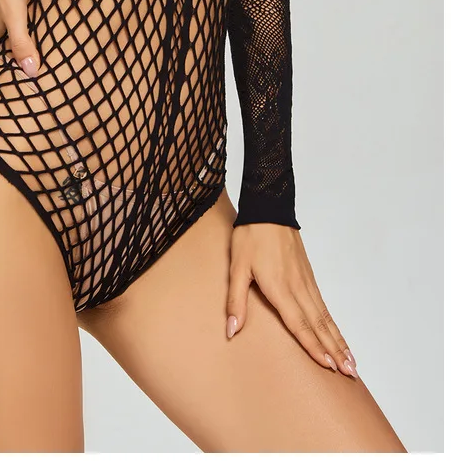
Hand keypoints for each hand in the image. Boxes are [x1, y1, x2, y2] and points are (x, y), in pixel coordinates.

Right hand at [0, 0, 40, 78]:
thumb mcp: (16, 15)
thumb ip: (21, 42)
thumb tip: (30, 71)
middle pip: (0, 30)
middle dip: (6, 43)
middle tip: (18, 53)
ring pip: (9, 14)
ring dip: (17, 24)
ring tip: (31, 33)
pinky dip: (26, 6)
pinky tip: (38, 5)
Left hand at [226, 223, 358, 378]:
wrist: (268, 209)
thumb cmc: (250, 237)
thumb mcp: (237, 268)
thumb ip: (236, 301)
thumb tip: (232, 330)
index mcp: (280, 288)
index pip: (299, 324)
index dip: (314, 346)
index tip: (329, 366)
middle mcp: (298, 287)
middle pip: (319, 324)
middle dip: (335, 350)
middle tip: (351, 373)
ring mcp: (306, 280)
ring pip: (325, 316)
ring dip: (339, 339)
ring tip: (351, 361)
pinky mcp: (308, 275)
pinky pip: (323, 304)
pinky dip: (332, 322)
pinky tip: (336, 332)